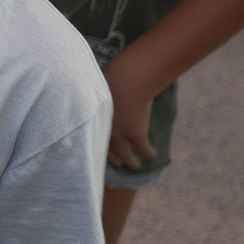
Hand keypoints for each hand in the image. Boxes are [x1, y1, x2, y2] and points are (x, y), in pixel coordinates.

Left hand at [102, 55, 160, 169]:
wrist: (128, 79)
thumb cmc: (112, 77)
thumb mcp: (97, 89)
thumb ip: (94, 99)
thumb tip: (91, 96)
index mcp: (91, 120)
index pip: (91, 139)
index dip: (96, 146)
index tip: (99, 151)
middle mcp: (103, 130)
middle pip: (107, 152)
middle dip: (113, 159)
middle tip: (117, 164)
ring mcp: (120, 134)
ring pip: (126, 156)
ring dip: (131, 162)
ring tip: (135, 166)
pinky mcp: (136, 134)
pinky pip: (143, 150)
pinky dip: (148, 154)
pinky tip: (153, 154)